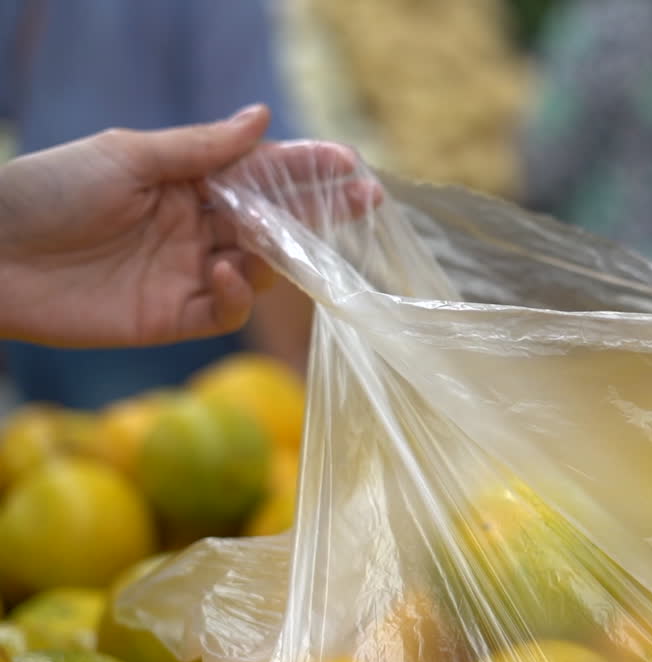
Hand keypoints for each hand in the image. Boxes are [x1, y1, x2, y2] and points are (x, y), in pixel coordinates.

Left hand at [0, 105, 375, 347]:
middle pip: (274, 220)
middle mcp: (196, 226)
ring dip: (280, 251)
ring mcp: (188, 272)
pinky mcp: (174, 317)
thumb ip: (202, 148)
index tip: (348, 161)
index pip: (260, 173)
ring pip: (261, 265)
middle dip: (321, 209)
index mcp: (186, 181)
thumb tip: (262, 117)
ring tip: (280, 237)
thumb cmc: (49, 192)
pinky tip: (226, 270)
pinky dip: (239, 293)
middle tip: (366, 199)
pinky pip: (227, 309)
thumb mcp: (129, 157)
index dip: (305, 168)